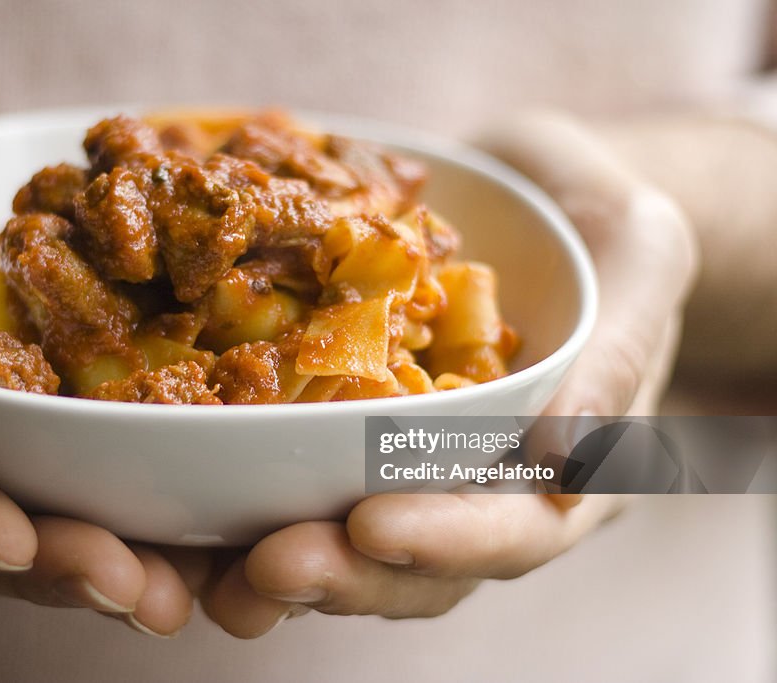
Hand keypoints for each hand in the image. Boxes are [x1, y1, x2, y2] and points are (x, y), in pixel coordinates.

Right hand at [0, 90, 198, 637]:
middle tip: (146, 594)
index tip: (15, 539)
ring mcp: (7, 415)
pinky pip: (119, 423)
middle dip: (71, 563)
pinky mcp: (67, 378)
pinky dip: (171, 457)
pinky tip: (230, 482)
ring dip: (137, 543)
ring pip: (67, 495)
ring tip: (202, 578)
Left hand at [199, 110, 698, 637]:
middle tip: (267, 565)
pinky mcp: (340, 415)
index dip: (446, 540)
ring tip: (207, 567)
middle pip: (414, 561)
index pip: (513, 531)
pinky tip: (182, 482)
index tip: (373, 525)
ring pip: (342, 534)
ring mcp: (400, 457)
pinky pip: (290, 460)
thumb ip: (617, 350)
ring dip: (274, 558)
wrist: (532, 191)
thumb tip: (562, 462)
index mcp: (558, 469)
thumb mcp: (643, 255)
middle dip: (342, 571)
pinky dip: (241, 482)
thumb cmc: (604, 220)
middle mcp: (471, 482)